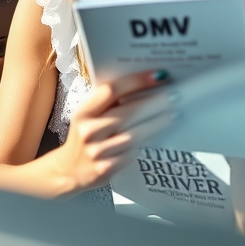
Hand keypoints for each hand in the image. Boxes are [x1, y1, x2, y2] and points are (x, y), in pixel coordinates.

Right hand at [49, 70, 175, 195]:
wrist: (70, 170)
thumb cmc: (87, 135)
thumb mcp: (89, 115)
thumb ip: (109, 102)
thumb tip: (146, 85)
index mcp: (83, 111)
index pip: (111, 91)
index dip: (137, 81)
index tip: (159, 75)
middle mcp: (88, 130)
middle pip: (128, 113)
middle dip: (154, 103)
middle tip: (174, 95)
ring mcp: (97, 151)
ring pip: (134, 134)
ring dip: (156, 123)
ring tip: (173, 114)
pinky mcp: (106, 169)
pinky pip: (133, 152)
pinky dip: (148, 142)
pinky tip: (160, 134)